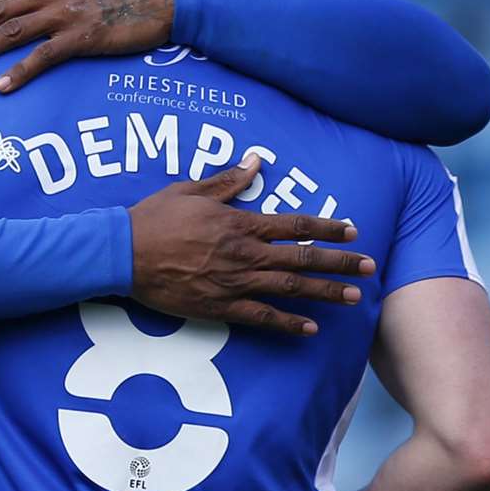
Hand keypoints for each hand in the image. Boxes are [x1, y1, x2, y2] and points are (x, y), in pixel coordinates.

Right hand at [129, 156, 373, 335]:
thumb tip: (256, 161)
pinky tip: (310, 329)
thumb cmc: (154, 218)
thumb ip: (228, 181)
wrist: (121, 254)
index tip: (352, 231)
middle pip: (302, 258)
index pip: (296, 224)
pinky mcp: (219, 306)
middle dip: (339, 263)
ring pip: (290, 288)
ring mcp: (234, 282)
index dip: (327, 227)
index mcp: (241, 223)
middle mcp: (245, 253)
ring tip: (353, 297)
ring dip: (324, 293)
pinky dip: (287, 323)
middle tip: (369, 267)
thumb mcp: (191, 190)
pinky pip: (261, 317)